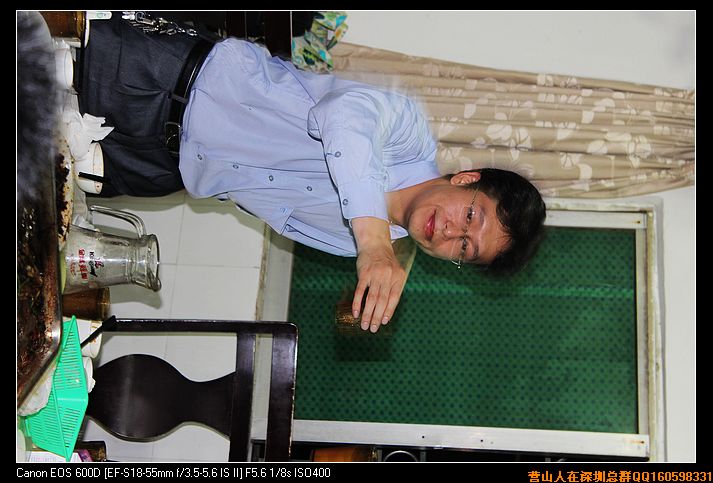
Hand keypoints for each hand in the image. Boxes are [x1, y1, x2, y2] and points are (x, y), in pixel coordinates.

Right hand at [351, 217, 406, 332]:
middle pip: (382, 301)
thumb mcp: (395, 273)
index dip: (389, 312)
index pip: (394, 299)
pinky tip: (355, 312)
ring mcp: (376, 275)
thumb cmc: (385, 262)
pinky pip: (360, 291)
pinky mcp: (364, 273)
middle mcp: (388, 277)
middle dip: (377, 317)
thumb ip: (393, 289)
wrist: (375, 244)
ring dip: (367, 314)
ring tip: (364, 325)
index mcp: (398, 278)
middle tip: (372, 329)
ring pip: (372, 299)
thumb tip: (388, 311)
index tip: (384, 322)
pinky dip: (358, 303)